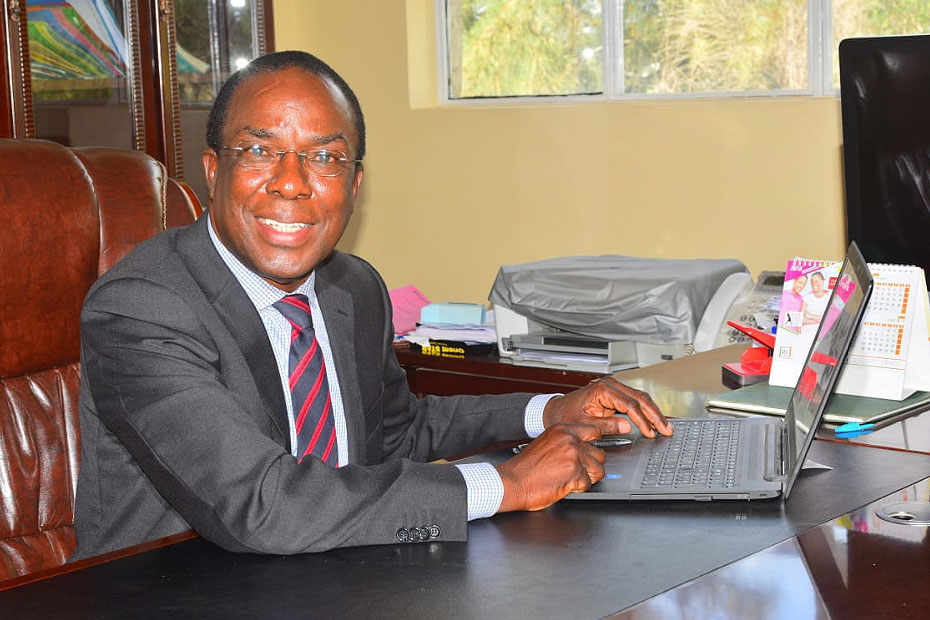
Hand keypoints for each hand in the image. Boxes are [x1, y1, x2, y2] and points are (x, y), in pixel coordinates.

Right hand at [496, 423, 605, 511]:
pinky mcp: (574, 473)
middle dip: (591, 466)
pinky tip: (565, 485)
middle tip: (577, 472)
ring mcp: (573, 456)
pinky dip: (579, 488)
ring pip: (599, 470)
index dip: (594, 445)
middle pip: (600, 454)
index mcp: (561, 430)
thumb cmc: (524, 468)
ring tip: (570, 479)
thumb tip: (581, 449)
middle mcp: (569, 440)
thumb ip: (565, 443)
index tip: (591, 452)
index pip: (594, 431)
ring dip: (587, 478)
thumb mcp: (545, 444)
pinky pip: (589, 484)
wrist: (511, 482)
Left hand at [543, 377, 671, 437]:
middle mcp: (611, 385)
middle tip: (666, 429)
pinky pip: (636, 400)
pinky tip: (655, 420)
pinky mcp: (616, 394)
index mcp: (602, 389)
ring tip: (665, 427)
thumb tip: (628, 427)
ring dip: (654, 412)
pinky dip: (647, 410)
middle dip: (655, 415)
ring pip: (641, 397)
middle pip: (640, 398)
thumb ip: (607, 425)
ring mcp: (615, 387)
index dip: (642, 419)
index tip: (650, 432)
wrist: (557, 411)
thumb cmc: (567, 415)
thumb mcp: (586, 423)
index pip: (630, 404)